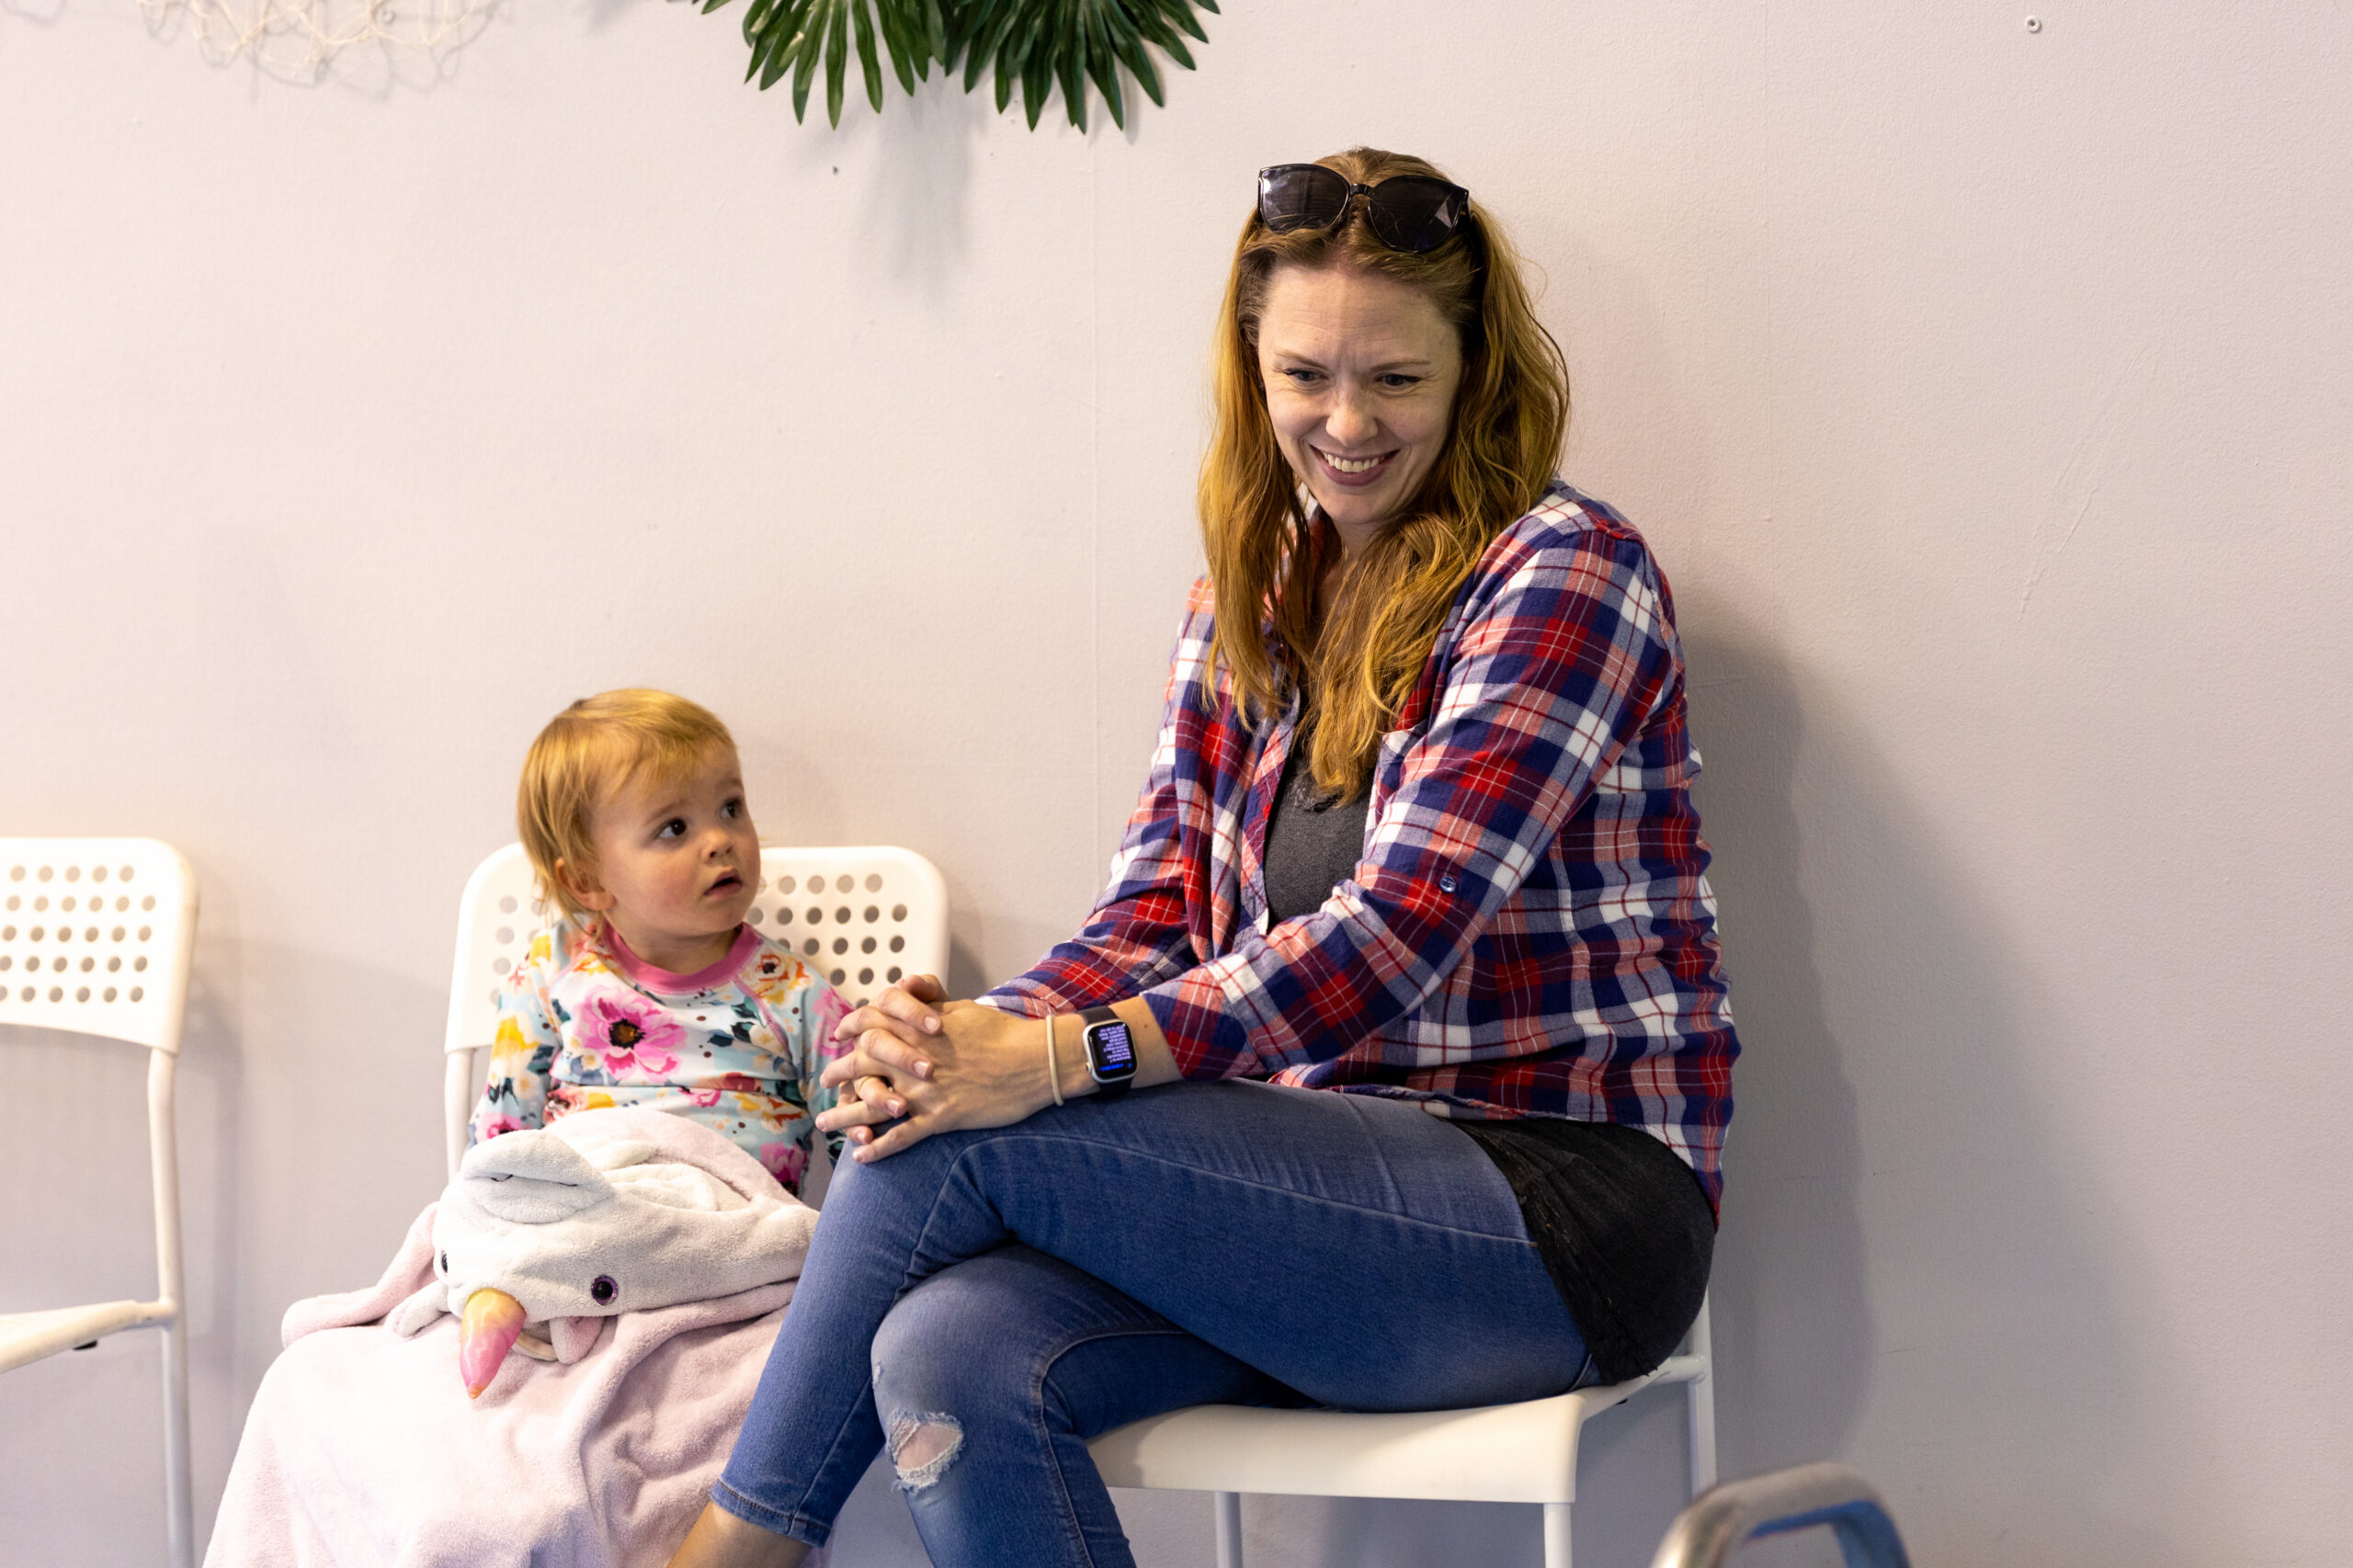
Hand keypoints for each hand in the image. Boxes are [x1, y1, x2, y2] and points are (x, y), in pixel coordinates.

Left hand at [818, 998, 1053, 1161]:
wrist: (1034, 1060)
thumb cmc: (1002, 1032)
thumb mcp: (962, 1010)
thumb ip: (931, 1007)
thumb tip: (914, 998)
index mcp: (918, 1029)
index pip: (870, 1024)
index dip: (850, 1030)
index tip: (838, 1037)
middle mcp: (913, 1059)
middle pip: (861, 1065)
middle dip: (838, 1074)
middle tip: (824, 1083)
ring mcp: (925, 1090)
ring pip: (873, 1105)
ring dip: (845, 1116)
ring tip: (825, 1125)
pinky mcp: (942, 1116)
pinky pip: (902, 1137)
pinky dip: (879, 1148)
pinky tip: (861, 1157)